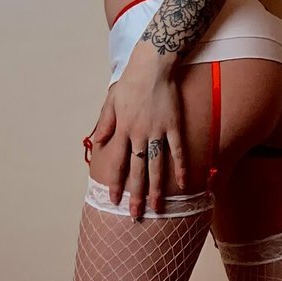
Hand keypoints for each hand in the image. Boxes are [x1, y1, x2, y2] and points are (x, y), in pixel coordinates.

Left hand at [93, 60, 185, 219]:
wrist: (152, 66)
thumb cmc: (130, 82)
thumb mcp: (111, 101)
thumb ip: (105, 123)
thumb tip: (98, 141)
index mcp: (123, 129)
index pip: (118, 162)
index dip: (117, 182)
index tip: (115, 199)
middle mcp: (139, 133)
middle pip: (137, 170)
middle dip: (136, 194)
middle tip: (136, 215)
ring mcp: (158, 130)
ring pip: (156, 165)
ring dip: (157, 188)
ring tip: (158, 207)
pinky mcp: (173, 125)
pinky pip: (177, 149)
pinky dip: (181, 166)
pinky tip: (183, 182)